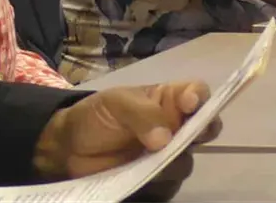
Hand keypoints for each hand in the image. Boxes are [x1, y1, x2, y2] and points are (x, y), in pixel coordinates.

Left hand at [33, 82, 218, 200]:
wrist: (71, 147)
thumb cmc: (96, 115)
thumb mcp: (115, 104)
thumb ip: (141, 114)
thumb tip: (165, 139)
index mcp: (167, 100)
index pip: (196, 93)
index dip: (199, 96)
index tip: (189, 103)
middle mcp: (174, 127)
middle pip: (204, 129)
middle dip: (202, 131)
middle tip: (185, 136)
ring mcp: (167, 154)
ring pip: (186, 160)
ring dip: (171, 160)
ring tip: (146, 157)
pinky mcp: (157, 178)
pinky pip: (169, 182)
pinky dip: (158, 180)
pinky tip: (140, 174)